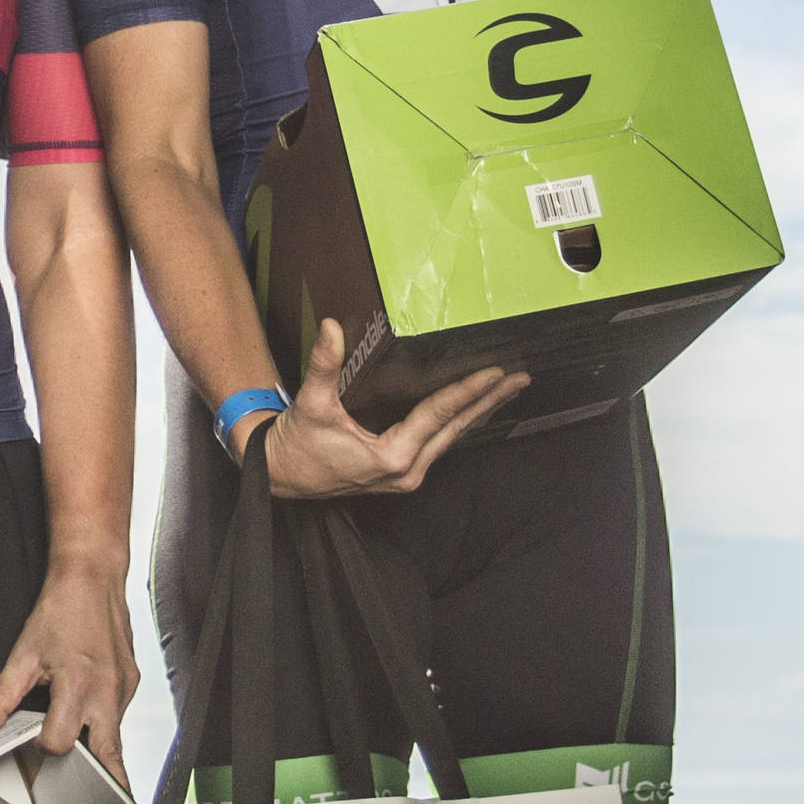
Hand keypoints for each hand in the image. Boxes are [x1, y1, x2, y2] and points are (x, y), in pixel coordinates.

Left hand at [0, 556, 139, 782]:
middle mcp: (108, 691)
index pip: (62, 743)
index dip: (45, 747)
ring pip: (115, 737)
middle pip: (109, 756)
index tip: (36, 740)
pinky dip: (104, 719)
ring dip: (99, 744)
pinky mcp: (133, 681)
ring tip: (82, 739)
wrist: (92, 576)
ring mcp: (125, 688)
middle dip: (98, 775)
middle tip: (85, 792)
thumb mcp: (22, 656)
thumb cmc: (61, 609)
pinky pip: (120, 714)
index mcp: (78, 686)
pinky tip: (89, 706)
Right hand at [248, 319, 524, 498]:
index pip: (438, 415)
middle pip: (456, 429)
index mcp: (391, 456)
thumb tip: (329, 328)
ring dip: (478, 412)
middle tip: (520, 379)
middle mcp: (407, 470)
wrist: (283, 476)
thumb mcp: (312, 404)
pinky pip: (440, 445)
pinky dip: (458, 423)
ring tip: (506, 390)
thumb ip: (323, 366)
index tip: (495, 373)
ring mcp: (407, 475)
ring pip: (452, 439)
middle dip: (488, 402)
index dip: (467, 391)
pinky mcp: (402, 473)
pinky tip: (472, 410)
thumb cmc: (298, 444)